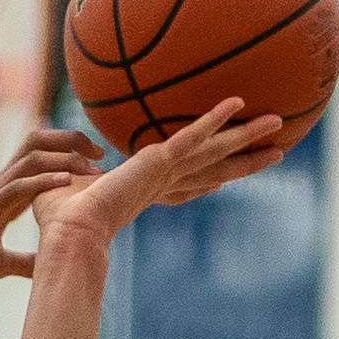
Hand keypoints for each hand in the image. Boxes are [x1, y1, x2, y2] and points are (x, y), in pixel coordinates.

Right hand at [0, 129, 104, 294]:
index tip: (96, 163)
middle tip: (101, 156)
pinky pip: (16, 187)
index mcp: (3, 196)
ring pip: (30, 159)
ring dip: (65, 159)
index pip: (38, 156)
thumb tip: (43, 267)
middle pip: (37, 142)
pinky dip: (43, 182)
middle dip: (72, 140)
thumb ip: (21, 260)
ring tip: (91, 168)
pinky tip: (66, 183)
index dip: (69, 150)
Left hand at [33, 99, 284, 244]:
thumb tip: (60, 165)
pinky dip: (211, 120)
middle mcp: (160, 186)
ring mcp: (162, 175)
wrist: (67, 236)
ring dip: (246, 136)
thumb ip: (70, 175)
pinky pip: (190, 137)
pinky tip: (235, 102)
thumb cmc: (58, 225)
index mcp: (143, 194)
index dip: (206, 177)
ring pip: (214, 151)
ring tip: (281, 122)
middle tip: (278, 148)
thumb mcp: (66, 190)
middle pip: (212, 169)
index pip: (183, 184)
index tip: (225, 172)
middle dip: (244, 158)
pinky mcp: (156, 165)